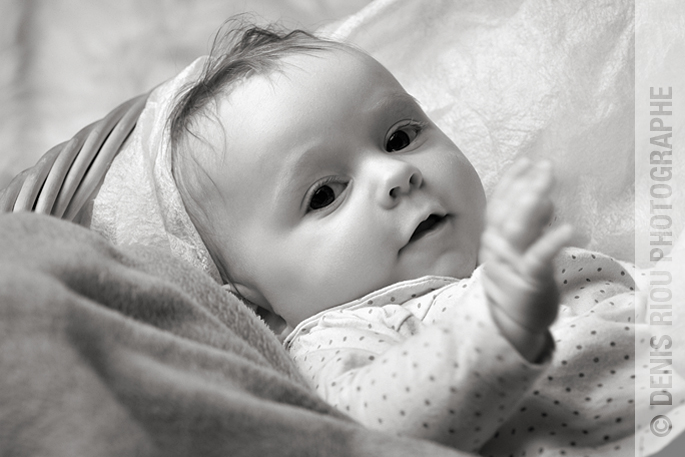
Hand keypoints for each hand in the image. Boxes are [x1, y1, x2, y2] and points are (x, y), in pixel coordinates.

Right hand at [479, 159, 572, 360]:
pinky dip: (551, 241)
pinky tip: (568, 228)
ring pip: (517, 230)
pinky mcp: (527, 281)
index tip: (527, 162)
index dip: (512, 182)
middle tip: (545, 166)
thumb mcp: (522, 251)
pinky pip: (538, 257)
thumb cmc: (519, 283)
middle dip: (525, 187)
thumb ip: (530, 226)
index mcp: (494, 239)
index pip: (499, 204)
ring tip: (545, 184)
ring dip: (530, 204)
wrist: (510, 325)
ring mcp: (510, 264)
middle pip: (508, 212)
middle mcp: (497, 248)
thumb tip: (543, 198)